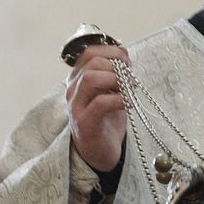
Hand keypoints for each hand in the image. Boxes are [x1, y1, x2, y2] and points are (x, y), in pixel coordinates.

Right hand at [65, 43, 129, 171]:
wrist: (99, 151)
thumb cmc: (106, 119)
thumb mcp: (110, 91)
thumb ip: (113, 73)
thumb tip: (124, 56)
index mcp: (78, 78)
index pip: (89, 52)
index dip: (112, 52)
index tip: (127, 63)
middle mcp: (73, 88)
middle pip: (91, 62)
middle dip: (116, 65)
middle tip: (130, 78)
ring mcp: (76, 105)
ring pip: (90, 78)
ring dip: (116, 80)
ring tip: (128, 90)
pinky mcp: (85, 122)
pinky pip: (100, 103)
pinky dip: (119, 100)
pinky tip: (128, 104)